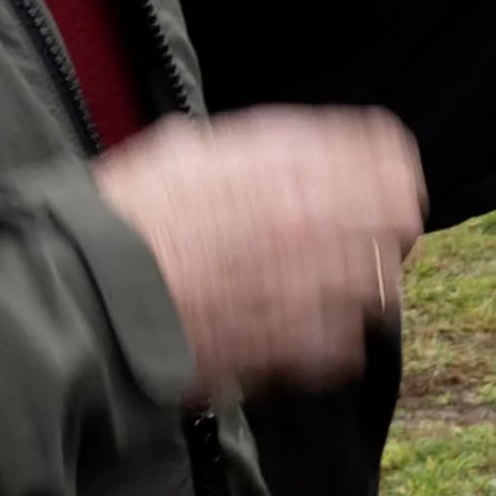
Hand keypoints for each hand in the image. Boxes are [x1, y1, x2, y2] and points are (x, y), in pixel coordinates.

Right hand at [88, 107, 423, 399]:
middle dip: (384, 228)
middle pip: (399, 221)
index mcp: (292, 162)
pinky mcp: (296, 345)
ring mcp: (313, 284)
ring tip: (317, 290)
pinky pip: (345, 344)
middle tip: (360, 240)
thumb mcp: (192, 150)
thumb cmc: (129, 217)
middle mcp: (317, 216)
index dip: (387, 174)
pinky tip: (291, 331)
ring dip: (357, 286)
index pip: (390, 159)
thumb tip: (285, 155)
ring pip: (382, 286)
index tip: (379, 186)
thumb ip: (256, 152)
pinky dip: (326, 340)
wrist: (96, 290)